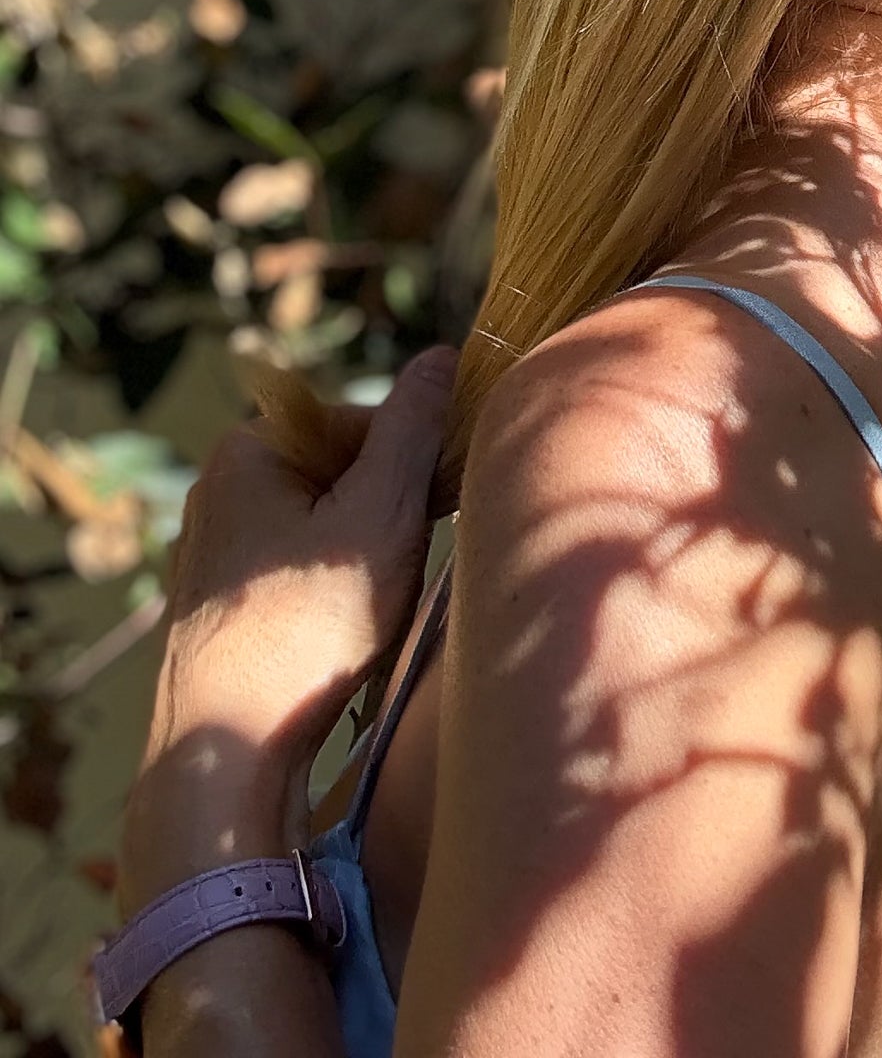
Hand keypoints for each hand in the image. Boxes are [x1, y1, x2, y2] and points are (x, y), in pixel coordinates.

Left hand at [120, 347, 455, 913]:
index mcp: (247, 450)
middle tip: (404, 573)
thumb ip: (412, 428)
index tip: (437, 513)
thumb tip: (439, 355)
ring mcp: (214, 557)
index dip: (413, 466)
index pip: (363, 423)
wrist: (226, 755)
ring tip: (371, 618)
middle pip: (345, 479)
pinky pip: (300, 582)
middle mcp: (219, 493)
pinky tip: (343, 647)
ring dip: (366, 568)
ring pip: (327, 536)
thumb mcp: (380, 512)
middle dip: (389, 521)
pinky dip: (333, 606)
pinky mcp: (218, 615)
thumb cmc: (305, 627)